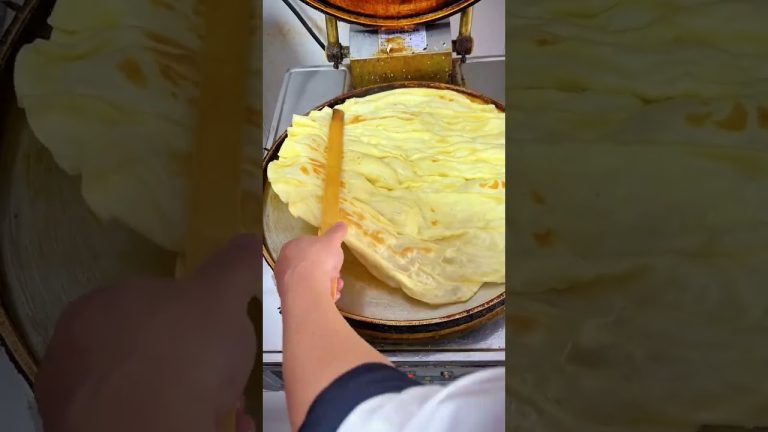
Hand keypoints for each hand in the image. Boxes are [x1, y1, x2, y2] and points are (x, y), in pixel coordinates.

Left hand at [35, 235, 260, 431]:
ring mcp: (72, 395)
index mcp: (101, 304)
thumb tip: (247, 238)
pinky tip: (202, 425)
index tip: (216, 336)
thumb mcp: (221, 297)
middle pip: (143, 347)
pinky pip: (133, 419)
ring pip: (138, 388)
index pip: (148, 301)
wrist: (147, 429)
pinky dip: (166, 420)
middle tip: (219, 375)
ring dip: (178, 394)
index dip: (188, 317)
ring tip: (218, 408)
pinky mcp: (79, 431)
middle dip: (183, 359)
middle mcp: (74, 346)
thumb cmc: (183, 352)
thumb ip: (234, 266)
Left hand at [275, 222, 346, 302]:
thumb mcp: (332, 241)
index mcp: (292, 246)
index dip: (323, 252)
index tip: (333, 258)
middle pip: (310, 265)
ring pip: (310, 281)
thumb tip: (342, 224)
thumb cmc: (318, 259)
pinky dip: (321, 294)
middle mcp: (285, 263)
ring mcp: (287, 282)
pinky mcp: (291, 297)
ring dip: (327, 283)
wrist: (307, 288)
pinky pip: (309, 294)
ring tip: (337, 287)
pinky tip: (331, 296)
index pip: (307, 246)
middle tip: (337, 274)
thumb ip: (337, 233)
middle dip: (326, 270)